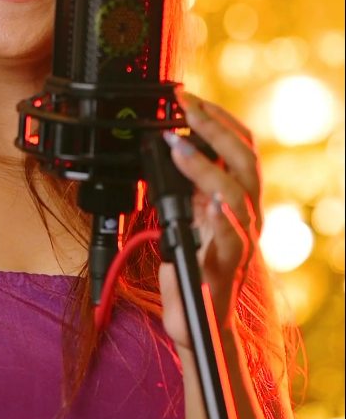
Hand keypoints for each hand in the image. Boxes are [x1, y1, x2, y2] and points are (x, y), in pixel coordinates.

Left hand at [159, 90, 260, 350]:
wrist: (198, 321)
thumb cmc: (192, 266)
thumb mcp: (187, 214)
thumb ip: (187, 184)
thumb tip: (172, 145)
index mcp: (237, 197)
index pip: (241, 146)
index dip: (218, 118)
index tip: (190, 97)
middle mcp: (246, 214)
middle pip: (245, 160)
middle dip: (215, 127)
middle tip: (186, 106)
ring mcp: (240, 239)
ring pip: (239, 193)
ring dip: (207, 165)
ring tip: (180, 146)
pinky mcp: (227, 265)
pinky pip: (233, 236)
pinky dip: (224, 215)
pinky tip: (211, 201)